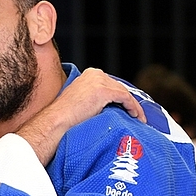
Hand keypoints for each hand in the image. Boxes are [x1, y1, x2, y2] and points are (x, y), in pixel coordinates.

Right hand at [17, 68, 145, 165]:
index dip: (122, 97)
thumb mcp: (81, 101)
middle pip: (120, 87)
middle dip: (129, 101)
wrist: (58, 121)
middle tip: (136, 115)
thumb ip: (94, 99)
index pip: (111, 84)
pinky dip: (132, 107)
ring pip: (124, 93)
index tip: (128, 108)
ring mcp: (99, 81)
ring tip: (138, 118)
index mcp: (89, 75)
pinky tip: (135, 116)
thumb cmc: (66, 117)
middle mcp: (95, 74)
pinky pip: (125, 98)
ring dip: (133, 106)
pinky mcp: (104, 91)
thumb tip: (106, 108)